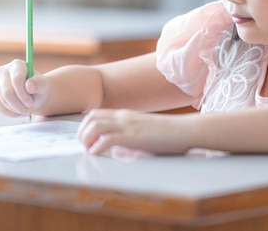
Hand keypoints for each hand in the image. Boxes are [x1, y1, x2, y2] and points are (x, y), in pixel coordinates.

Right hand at [0, 59, 48, 116]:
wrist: (33, 94)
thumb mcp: (43, 84)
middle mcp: (3, 71)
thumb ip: (39, 83)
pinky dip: (9, 113)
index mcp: (17, 65)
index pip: (16, 79)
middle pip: (7, 92)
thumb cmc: (38, 87)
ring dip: (15, 110)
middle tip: (28, 110)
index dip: (23, 94)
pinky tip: (17, 112)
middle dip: (19, 105)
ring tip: (25, 111)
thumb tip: (29, 86)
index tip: (30, 103)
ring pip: (2, 100)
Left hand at [77, 109, 191, 154]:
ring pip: (95, 126)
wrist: (184, 130)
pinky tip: (96, 154)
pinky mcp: (133, 136)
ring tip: (88, 150)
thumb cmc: (168, 134)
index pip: (96, 114)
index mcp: (126, 115)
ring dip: (87, 138)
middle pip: (91, 117)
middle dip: (82, 132)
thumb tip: (116, 150)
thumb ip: (129, 137)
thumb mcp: (144, 132)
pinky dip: (97, 147)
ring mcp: (128, 125)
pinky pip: (107, 139)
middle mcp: (124, 117)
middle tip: (84, 146)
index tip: (84, 138)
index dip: (85, 125)